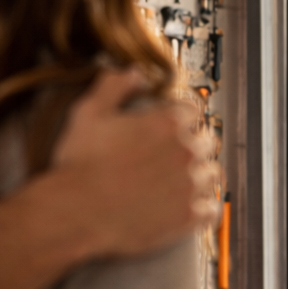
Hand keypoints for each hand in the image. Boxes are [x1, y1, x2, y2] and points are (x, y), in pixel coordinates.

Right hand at [48, 68, 201, 257]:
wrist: (74, 211)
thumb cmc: (79, 164)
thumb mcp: (90, 112)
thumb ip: (115, 86)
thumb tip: (132, 72)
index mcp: (168, 122)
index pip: (194, 109)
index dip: (183, 115)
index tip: (176, 123)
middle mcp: (186, 150)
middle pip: (208, 140)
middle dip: (193, 144)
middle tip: (174, 154)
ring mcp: (191, 184)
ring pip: (213, 173)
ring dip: (201, 174)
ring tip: (182, 180)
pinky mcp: (188, 216)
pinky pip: (212, 209)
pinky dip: (204, 207)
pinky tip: (189, 206)